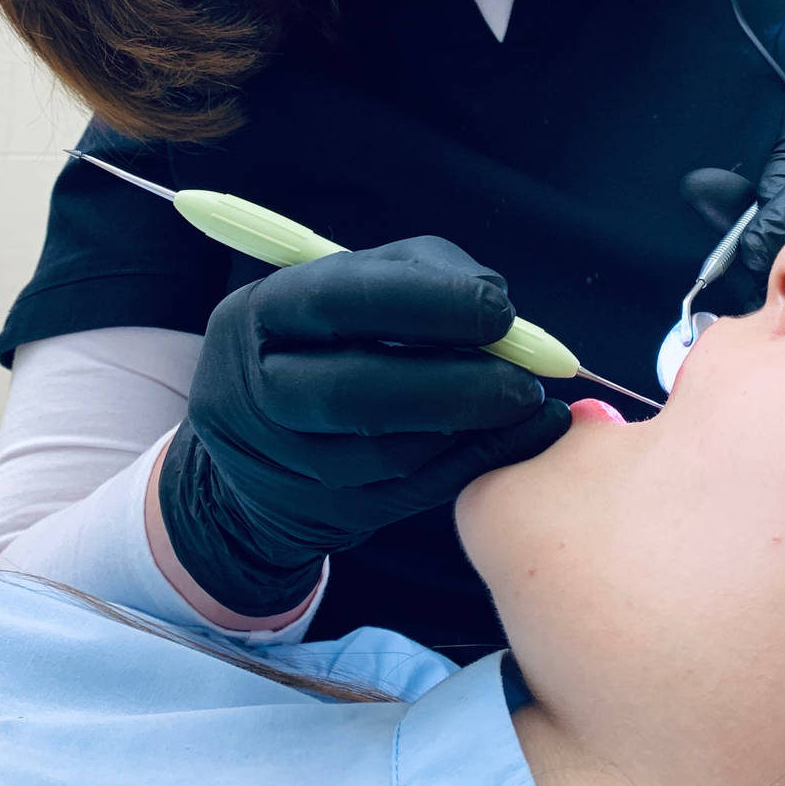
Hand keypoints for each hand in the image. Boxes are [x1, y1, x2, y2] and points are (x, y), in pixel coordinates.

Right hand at [157, 236, 569, 614]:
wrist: (264, 438)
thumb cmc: (331, 335)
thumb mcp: (356, 282)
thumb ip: (423, 272)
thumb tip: (495, 298)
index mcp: (261, 313)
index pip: (338, 300)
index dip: (426, 303)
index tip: (500, 311)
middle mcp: (258, 391)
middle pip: (354, 390)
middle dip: (454, 384)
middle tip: (526, 380)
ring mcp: (286, 462)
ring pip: (386, 453)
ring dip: (471, 429)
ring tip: (526, 404)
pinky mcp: (326, 512)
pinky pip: (411, 492)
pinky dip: (472, 462)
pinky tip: (517, 438)